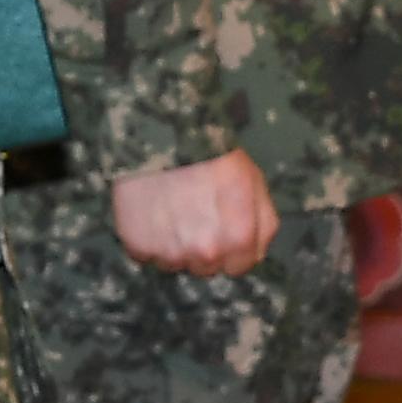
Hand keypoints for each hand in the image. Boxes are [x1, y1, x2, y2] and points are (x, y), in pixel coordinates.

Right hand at [110, 147, 278, 277]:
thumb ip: (264, 222)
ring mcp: (170, 252)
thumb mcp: (254, 180)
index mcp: (239, 238)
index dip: (232, 248)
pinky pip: (145, 254)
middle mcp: (206, 252)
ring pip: (175, 264)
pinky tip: (152, 212)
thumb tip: (255, 254)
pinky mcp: (138, 246)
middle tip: (195, 214)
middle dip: (203, 248)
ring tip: (172, 210)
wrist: (164, 133)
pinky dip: (148, 239)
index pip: (238, 268)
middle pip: (206, 269)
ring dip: (174, 245)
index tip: (222, 227)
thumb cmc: (214, 155)